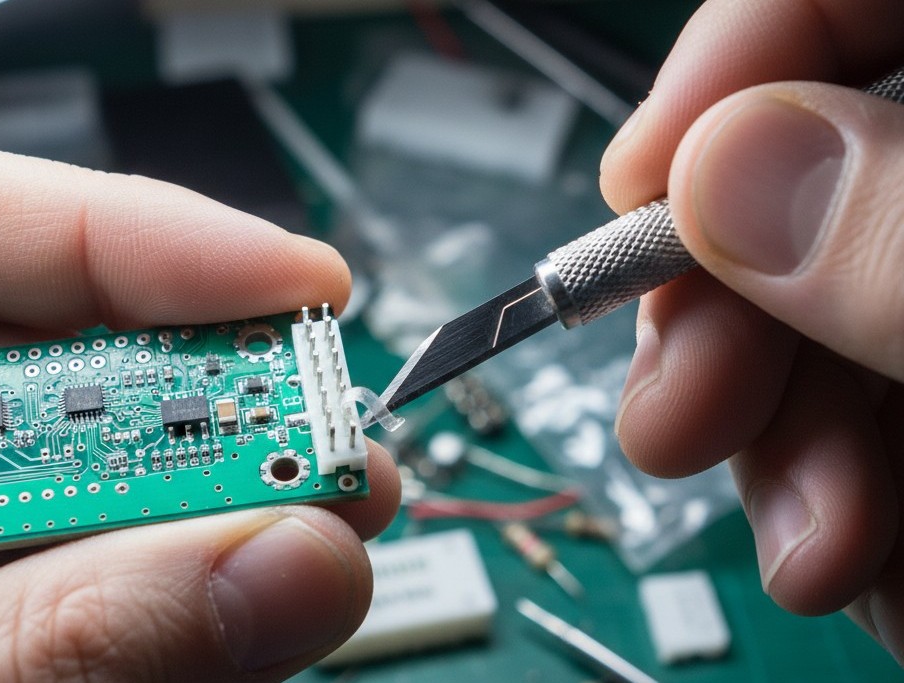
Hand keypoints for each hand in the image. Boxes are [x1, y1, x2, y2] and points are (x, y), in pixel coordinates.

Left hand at [0, 133, 399, 681]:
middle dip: (194, 395)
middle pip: (30, 343)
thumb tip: (289, 567)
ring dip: (189, 504)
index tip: (297, 284)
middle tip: (323, 445)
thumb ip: (61, 629)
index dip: (141, 235)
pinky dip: (138, 577)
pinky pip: (47, 546)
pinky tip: (208, 598)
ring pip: (61, 455)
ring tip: (300, 541)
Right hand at [600, 0, 903, 662]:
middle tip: (685, 412)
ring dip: (768, 443)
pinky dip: (826, 496)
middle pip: (797, 177)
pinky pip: (842, 420)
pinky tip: (853, 559)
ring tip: (811, 549)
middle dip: (718, 306)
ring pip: (798, 321)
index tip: (640, 189)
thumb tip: (724, 169)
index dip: (729, 69)